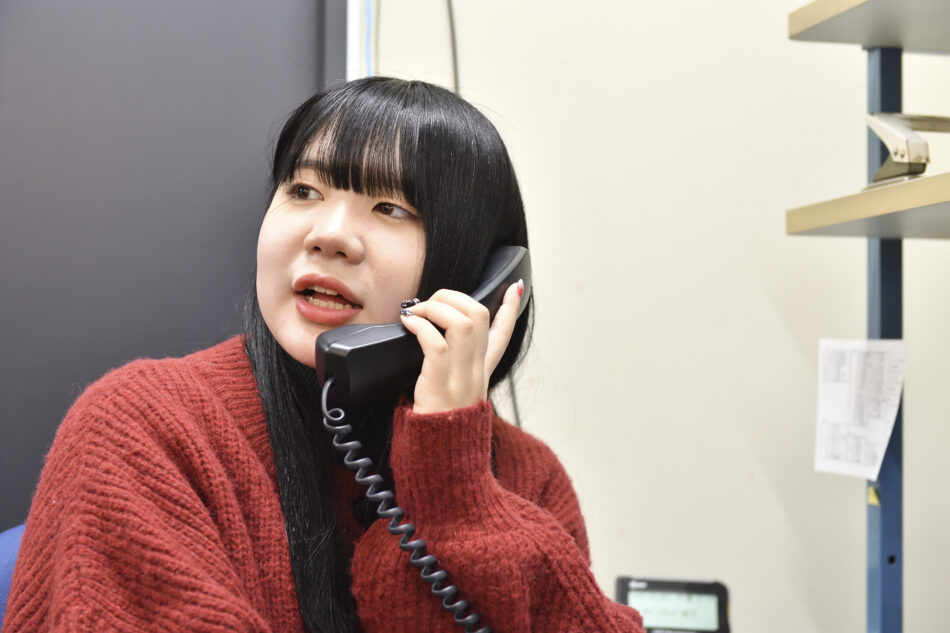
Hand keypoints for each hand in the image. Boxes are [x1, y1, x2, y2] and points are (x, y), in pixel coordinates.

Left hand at [399, 281, 522, 413]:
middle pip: (480, 316)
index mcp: (482, 372)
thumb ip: (452, 370)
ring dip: (436, 308)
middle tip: (431, 302)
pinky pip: (436, 343)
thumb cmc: (440, 426)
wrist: (441, 458)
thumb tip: (434, 344)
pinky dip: (420, 326)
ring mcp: (461, 377)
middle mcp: (476, 371)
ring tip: (416, 312)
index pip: (503, 335)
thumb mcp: (456, 395)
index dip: (511, 310)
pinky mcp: (441, 384)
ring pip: (462, 323)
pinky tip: (408, 324)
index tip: (515, 288)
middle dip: (454, 297)